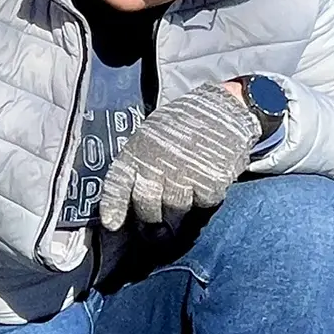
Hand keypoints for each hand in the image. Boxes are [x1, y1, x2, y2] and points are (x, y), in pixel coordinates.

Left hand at [99, 82, 261, 231]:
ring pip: (174, 212)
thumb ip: (139, 164)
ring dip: (179, 212)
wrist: (222, 109)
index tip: (112, 224)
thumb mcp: (151, 136)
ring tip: (185, 197)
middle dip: (151, 221)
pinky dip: (204, 202)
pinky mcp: (209, 183)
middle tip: (157, 225)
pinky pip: (202, 206)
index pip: (117, 186)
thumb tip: (130, 197)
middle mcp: (156, 166)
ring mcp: (183, 176)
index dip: (113, 207)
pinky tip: (206, 186)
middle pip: (146, 209)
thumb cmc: (183, 124)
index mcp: (137, 152)